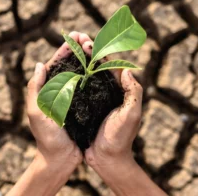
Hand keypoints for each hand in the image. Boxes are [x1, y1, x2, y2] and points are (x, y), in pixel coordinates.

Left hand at [26, 32, 90, 166]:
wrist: (61, 158)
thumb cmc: (47, 138)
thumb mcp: (37, 113)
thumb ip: (35, 89)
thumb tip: (40, 64)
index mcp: (47, 90)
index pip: (55, 64)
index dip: (65, 49)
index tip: (74, 36)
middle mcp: (61, 91)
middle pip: (70, 66)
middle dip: (78, 50)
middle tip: (87, 37)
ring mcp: (73, 98)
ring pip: (81, 74)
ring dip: (87, 60)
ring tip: (96, 47)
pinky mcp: (85, 106)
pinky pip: (90, 87)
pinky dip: (95, 76)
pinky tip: (102, 68)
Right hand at [81, 43, 142, 166]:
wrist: (107, 159)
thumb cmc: (120, 138)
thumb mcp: (131, 115)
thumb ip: (134, 92)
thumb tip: (128, 69)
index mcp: (120, 91)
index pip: (110, 66)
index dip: (99, 52)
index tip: (87, 41)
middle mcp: (109, 92)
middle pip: (98, 67)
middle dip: (88, 52)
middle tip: (76, 38)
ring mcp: (96, 99)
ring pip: (88, 75)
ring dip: (80, 61)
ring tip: (69, 49)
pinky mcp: (86, 108)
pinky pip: (79, 89)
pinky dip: (73, 78)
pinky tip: (64, 71)